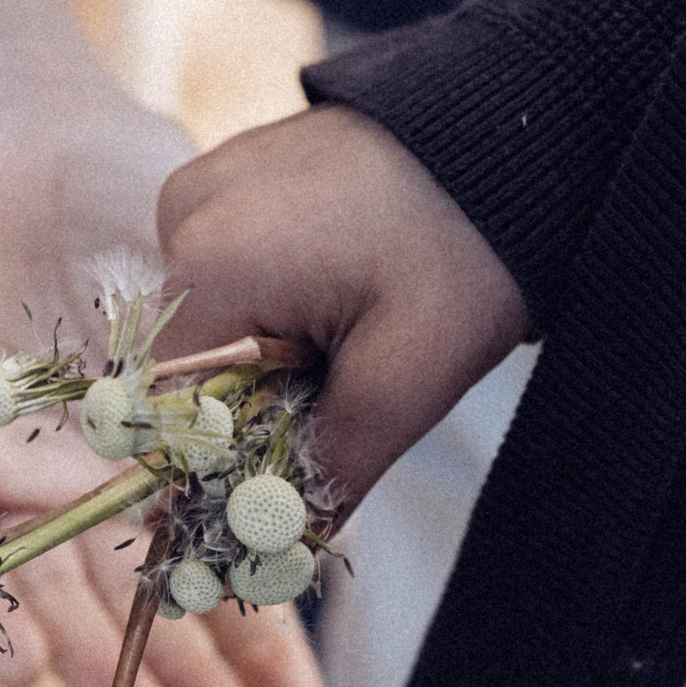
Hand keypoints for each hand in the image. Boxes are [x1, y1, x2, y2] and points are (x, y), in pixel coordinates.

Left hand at [0, 81, 321, 686]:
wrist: (11, 115)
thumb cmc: (127, 187)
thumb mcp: (223, 293)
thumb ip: (255, 391)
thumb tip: (313, 510)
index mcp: (165, 460)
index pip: (211, 573)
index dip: (254, 648)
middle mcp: (85, 486)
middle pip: (134, 603)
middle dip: (181, 678)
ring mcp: (4, 473)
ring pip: (48, 592)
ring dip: (93, 662)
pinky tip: (23, 668)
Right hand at [158, 103, 530, 516]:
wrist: (518, 138)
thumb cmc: (466, 248)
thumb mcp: (406, 380)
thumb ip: (324, 470)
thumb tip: (264, 548)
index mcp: (209, 264)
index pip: (167, 409)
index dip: (210, 470)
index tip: (260, 511)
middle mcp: (183, 217)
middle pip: (185, 367)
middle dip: (251, 411)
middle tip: (343, 408)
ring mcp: (205, 189)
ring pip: (210, 327)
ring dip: (268, 362)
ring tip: (354, 341)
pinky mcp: (233, 179)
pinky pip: (231, 277)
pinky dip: (276, 311)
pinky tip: (341, 300)